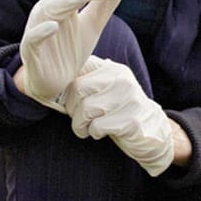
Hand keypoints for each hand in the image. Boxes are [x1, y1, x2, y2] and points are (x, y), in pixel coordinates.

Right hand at [18, 0, 123, 109]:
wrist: (54, 84)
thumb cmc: (70, 51)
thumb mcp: (92, 28)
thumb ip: (103, 7)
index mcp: (62, 6)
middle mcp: (47, 14)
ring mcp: (37, 32)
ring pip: (46, 12)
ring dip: (63, 3)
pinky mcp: (30, 52)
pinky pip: (32, 39)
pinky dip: (40, 31)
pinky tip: (53, 26)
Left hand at [64, 57, 176, 175]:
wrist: (151, 131)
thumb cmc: (118, 111)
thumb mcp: (105, 89)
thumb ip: (85, 82)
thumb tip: (49, 82)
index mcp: (111, 69)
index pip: (77, 67)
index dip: (64, 86)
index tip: (65, 99)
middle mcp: (121, 79)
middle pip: (77, 89)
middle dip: (71, 109)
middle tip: (78, 118)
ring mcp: (129, 99)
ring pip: (86, 109)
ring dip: (80, 124)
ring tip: (87, 128)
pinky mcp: (132, 120)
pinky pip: (98, 126)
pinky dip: (94, 132)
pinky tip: (101, 132)